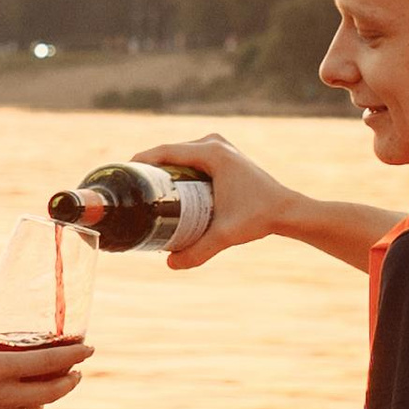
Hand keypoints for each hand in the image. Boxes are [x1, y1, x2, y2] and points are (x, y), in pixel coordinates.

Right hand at [135, 131, 294, 271]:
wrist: (286, 210)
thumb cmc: (259, 217)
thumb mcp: (226, 234)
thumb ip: (199, 250)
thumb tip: (170, 264)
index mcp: (212, 153)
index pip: (166, 151)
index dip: (141, 162)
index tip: (122, 176)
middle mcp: (214, 143)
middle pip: (170, 151)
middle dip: (148, 169)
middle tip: (130, 190)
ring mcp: (219, 146)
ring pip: (180, 154)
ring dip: (162, 168)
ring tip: (142, 190)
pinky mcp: (223, 154)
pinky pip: (190, 157)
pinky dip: (176, 168)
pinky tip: (165, 185)